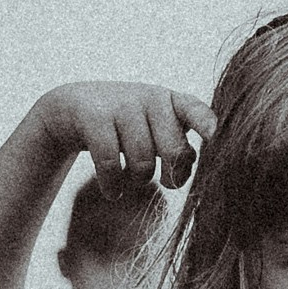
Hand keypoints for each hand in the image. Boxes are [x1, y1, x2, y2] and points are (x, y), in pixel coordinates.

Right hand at [34, 79, 207, 189]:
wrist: (72, 109)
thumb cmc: (127, 128)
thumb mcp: (156, 130)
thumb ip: (179, 149)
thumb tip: (185, 174)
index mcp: (173, 101)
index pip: (197, 111)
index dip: (207, 125)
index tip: (215, 138)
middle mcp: (151, 98)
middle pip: (174, 150)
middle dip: (172, 174)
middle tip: (168, 183)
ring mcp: (121, 104)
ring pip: (143, 162)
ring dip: (138, 180)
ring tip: (132, 179)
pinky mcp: (94, 116)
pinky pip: (110, 165)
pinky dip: (113, 186)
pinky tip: (113, 190)